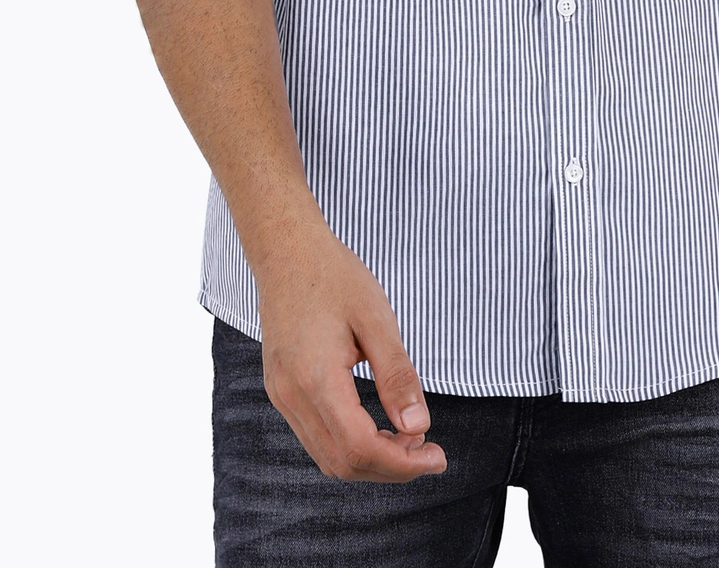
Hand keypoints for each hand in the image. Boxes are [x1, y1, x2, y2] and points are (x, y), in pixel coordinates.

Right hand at [258, 227, 447, 481]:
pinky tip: (376, 425)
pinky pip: (315, 437)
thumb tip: (418, 427)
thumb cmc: (333, 276)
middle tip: (428, 449)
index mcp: (316, 379)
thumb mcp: (376, 318)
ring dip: (370, 459)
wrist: (287, 250)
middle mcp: (292, 396)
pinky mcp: (281, 390)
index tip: (437, 457)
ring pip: (326, 457)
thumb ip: (397, 375)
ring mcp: (282, 395)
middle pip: (342, 463)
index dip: (402, 464)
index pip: (360, 448)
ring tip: (407, 436)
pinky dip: (349, 444)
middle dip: (390, 468)